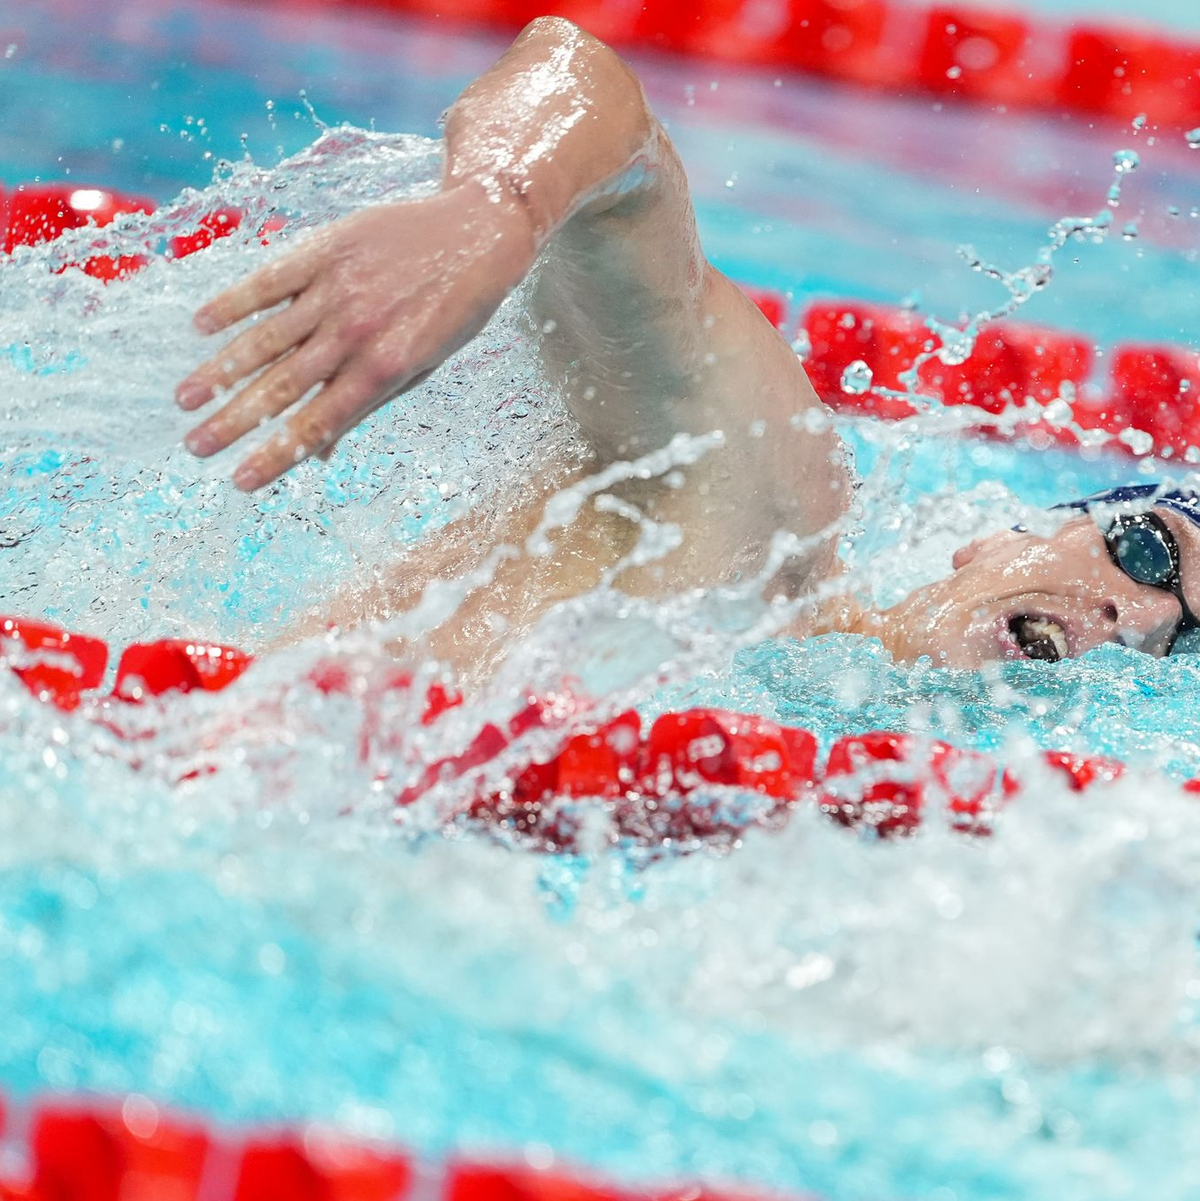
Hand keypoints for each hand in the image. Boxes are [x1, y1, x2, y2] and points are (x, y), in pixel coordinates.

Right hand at [176, 183, 536, 490]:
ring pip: (266, 337)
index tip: (241, 481)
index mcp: (384, 369)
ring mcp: (337, 289)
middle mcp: (356, 333)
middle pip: (282, 387)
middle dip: (235, 422)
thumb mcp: (424, 365)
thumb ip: (368, 403)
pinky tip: (202, 325)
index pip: (318, 423)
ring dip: (221, 370)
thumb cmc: (454, 309)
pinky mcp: (326, 249)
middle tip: (195, 447)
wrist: (480, 232)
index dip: (277, 454)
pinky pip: (270, 279)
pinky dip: (235, 302)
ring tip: (185, 398)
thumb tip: (321, 452)